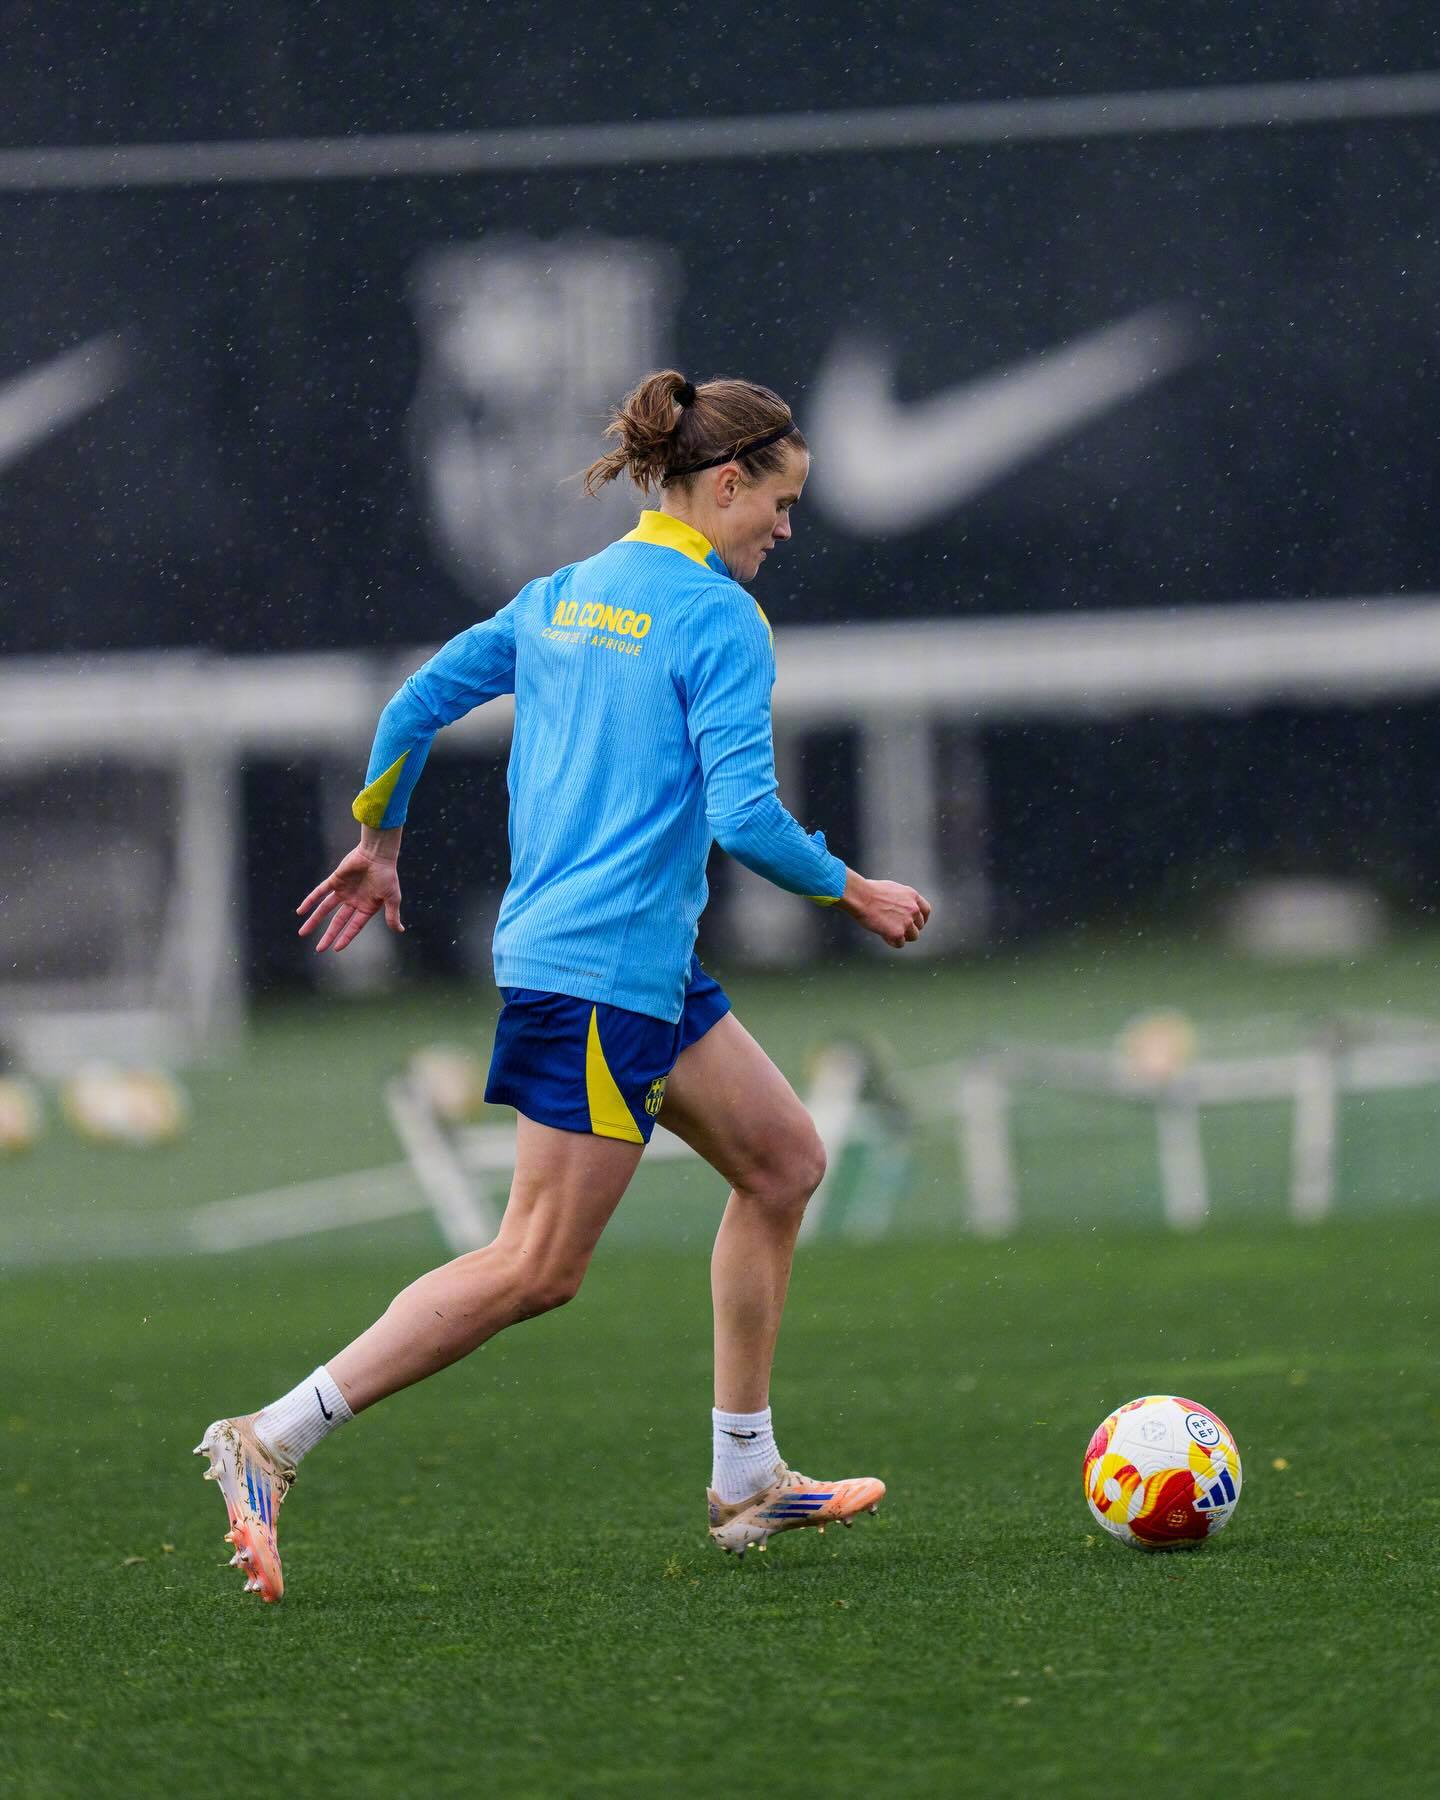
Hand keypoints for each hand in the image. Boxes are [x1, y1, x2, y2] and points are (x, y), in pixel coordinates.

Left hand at [297, 829, 403, 952]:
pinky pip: (319, 892)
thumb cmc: (387, 875)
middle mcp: (353, 900)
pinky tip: (300, 911)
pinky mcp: (335, 880)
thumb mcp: (392, 898)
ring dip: (314, 921)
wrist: (378, 854)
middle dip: (328, 935)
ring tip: (302, 933)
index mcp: (367, 907)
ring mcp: (343, 891)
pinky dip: (309, 901)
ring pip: (325, 909)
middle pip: (337, 921)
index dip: (345, 937)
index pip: (354, 926)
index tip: (336, 949)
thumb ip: (392, 915)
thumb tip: (400, 930)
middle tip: (318, 949)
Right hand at [838, 868, 932, 947]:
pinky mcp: (898, 933)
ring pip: (913, 936)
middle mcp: (913, 908)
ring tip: (889, 932)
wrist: (861, 896)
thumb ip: (902, 899)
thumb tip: (900, 907)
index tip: (915, 924)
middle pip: (920, 925)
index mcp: (912, 896)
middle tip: (896, 928)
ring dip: (903, 936)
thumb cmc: (869, 891)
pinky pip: (900, 943)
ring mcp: (907, 921)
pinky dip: (892, 942)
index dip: (921, 919)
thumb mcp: (893, 889)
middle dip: (909, 928)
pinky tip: (883, 935)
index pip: (926, 911)